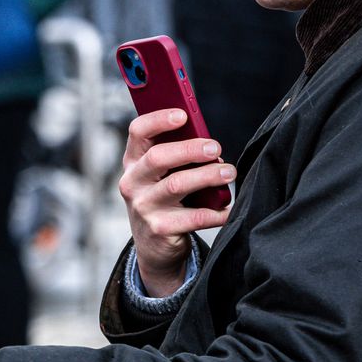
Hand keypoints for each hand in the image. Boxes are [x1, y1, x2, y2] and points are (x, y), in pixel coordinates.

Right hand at [118, 108, 232, 296]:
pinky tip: (228, 208)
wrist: (154, 245)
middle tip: (215, 147)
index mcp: (133, 162)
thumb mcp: (162, 176)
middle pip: (158, 157)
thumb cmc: (165, 200)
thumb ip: (177, 158)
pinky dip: (215, 212)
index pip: (137, 132)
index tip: (182, 115)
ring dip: (207, 175)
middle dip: (190, 149)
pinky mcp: (159, 229)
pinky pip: (193, 217)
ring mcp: (143, 207)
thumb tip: (210, 148)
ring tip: (229, 172)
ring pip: (176, 184)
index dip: (158, 120)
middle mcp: (132, 182)